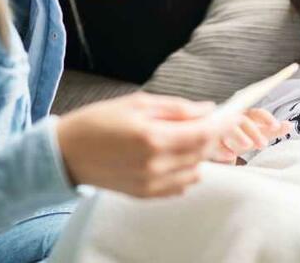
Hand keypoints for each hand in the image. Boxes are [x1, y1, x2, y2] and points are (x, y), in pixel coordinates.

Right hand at [56, 92, 221, 197]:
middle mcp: (155, 165)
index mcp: (153, 137)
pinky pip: (182, 185)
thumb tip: (208, 109)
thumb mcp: (137, 103)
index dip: (223, 123)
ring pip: (196, 170)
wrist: (66, 154)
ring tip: (184, 137)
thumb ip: (176, 108)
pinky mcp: (147, 195)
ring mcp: (152, 184)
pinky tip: (173, 156)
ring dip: (199, 154)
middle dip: (212, 136)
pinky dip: (186, 170)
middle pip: (203, 152)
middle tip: (210, 121)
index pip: (203, 133)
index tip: (233, 114)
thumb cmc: (98, 121)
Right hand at [209, 108, 291, 163]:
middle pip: (243, 120)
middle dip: (254, 131)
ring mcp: (219, 128)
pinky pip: (214, 142)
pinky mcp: (208, 140)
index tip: (276, 126)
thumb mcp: (256, 134)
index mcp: (244, 116)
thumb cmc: (239, 137)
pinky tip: (231, 156)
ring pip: (228, 128)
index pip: (256, 113)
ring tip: (248, 146)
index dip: (266, 118)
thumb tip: (290, 125)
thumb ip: (271, 130)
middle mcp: (232, 119)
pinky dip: (222, 149)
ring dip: (239, 135)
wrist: (215, 144)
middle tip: (264, 144)